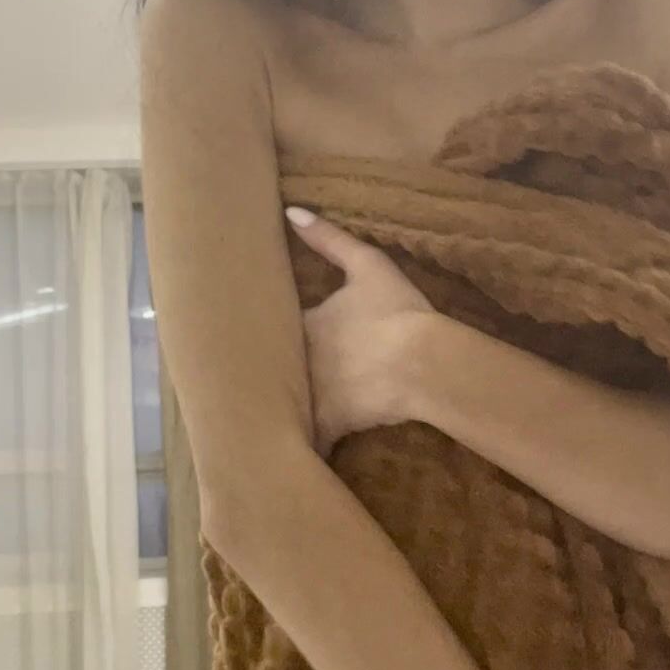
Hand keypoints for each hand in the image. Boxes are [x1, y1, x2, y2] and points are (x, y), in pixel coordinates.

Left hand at [284, 206, 432, 457]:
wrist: (421, 363)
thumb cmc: (397, 312)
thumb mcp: (368, 266)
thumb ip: (329, 239)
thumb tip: (291, 211)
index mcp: (304, 323)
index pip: (275, 328)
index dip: (270, 334)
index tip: (261, 336)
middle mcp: (297, 360)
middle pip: (269, 368)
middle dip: (261, 374)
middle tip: (248, 379)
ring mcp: (309, 394)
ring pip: (281, 405)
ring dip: (274, 411)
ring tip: (260, 420)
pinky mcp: (326, 423)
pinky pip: (306, 440)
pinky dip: (300, 448)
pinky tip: (287, 458)